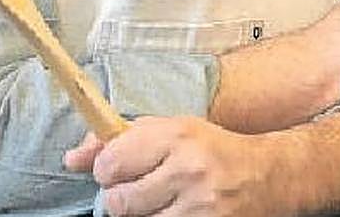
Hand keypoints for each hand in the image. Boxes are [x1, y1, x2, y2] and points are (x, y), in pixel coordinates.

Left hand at [64, 117, 286, 216]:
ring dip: (143, 216)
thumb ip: (120, 140)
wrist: (268, 176)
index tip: (118, 169)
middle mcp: (188, 169)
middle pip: (118, 202)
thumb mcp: (171, 131)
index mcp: (176, 135)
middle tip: (141, 189)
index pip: (110, 163)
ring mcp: (198, 207)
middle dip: (122, 198)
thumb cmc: (212, 150)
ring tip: (161, 202)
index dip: (107, 170)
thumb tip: (72, 159)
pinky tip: (176, 213)